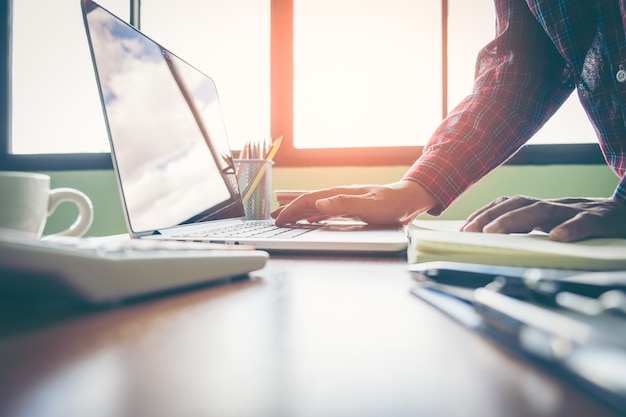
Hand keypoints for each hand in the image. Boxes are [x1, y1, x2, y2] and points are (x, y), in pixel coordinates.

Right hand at [271, 180, 436, 226]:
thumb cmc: (391, 203)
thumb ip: (343, 204)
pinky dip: (313, 216)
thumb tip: (318, 204)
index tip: (279, 220)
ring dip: (299, 213)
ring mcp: (343, 201)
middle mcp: (338, 196)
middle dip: (289, 210)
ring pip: (315, 207)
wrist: (408, 200)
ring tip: (286, 219)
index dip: (291, 210)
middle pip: (308, 202)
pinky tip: (311, 220)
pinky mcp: (350, 208)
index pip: (308, 200)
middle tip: (274, 219)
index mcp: (339, 194)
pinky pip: (325, 212)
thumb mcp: (368, 206)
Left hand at [461, 195, 625, 240]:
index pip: (509, 203)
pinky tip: (557, 238)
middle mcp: (557, 205)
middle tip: (471, 232)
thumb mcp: (558, 225)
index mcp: (545, 208)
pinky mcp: (604, 220)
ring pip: (544, 210)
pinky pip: (587, 222)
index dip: (486, 212)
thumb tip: (496, 240)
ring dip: (515, 219)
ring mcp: (579, 210)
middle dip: (491, 216)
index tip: (464, 228)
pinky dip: (572, 228)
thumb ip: (532, 230)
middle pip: (519, 203)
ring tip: (494, 231)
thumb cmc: (591, 223)